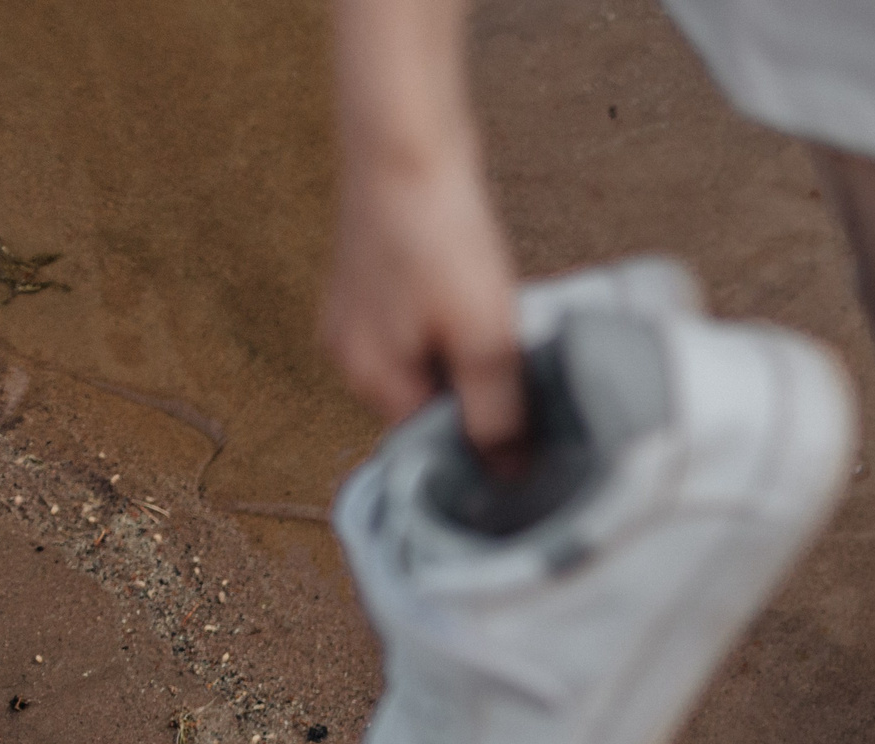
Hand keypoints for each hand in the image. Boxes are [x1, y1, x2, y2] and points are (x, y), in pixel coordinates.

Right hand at [319, 0, 522, 452]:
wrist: (407, 141)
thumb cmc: (435, 233)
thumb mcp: (484, 341)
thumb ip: (496, 414)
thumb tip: (507, 471)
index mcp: (367, 377)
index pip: (430, 443)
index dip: (481, 441)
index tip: (525, 428)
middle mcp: (350, 351)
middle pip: (429, 403)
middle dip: (477, 392)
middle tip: (515, 360)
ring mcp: (358, 312)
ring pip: (431, 361)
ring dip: (471, 354)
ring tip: (496, 319)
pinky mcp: (377, 278)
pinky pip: (426, 323)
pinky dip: (458, 320)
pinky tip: (480, 292)